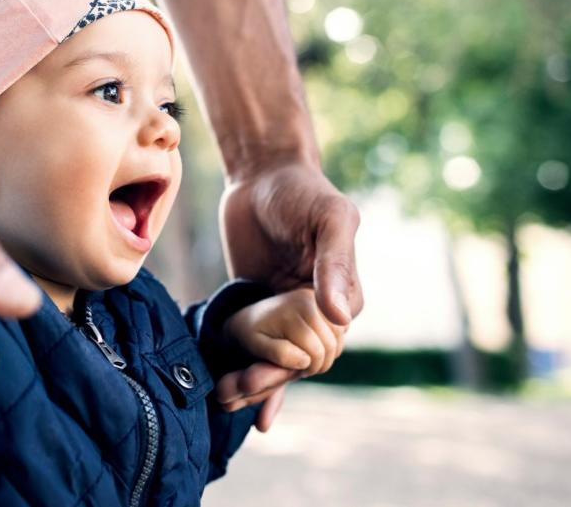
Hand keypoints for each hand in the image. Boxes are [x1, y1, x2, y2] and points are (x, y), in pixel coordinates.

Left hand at [215, 159, 361, 426]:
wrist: (263, 172)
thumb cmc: (303, 191)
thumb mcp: (329, 219)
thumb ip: (336, 263)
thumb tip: (340, 317)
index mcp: (343, 295)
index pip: (325, 343)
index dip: (302, 360)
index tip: (278, 370)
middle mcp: (316, 309)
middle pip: (298, 358)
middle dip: (272, 377)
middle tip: (240, 388)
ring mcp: (285, 309)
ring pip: (275, 357)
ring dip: (255, 381)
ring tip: (227, 399)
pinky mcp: (256, 305)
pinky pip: (253, 342)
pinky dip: (246, 368)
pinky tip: (233, 397)